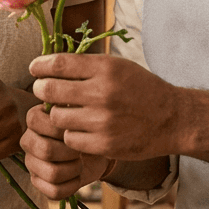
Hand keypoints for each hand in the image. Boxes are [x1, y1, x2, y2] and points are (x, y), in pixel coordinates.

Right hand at [20, 104, 112, 199]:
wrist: (95, 149)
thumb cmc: (87, 127)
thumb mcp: (82, 110)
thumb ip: (72, 102)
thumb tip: (68, 99)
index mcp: (34, 119)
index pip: (37, 122)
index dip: (61, 129)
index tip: (76, 128)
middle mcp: (28, 140)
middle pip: (46, 150)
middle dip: (71, 152)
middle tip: (80, 149)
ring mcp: (31, 163)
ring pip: (52, 173)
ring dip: (73, 170)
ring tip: (80, 162)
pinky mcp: (38, 183)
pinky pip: (54, 191)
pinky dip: (72, 186)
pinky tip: (76, 176)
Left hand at [30, 53, 179, 160]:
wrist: (173, 119)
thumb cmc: (141, 89)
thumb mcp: (118, 66)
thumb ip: (86, 65)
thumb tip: (48, 63)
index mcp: (106, 68)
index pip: (58, 64)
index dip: (40, 66)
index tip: (35, 68)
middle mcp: (103, 93)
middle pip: (49, 90)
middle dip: (41, 90)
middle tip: (43, 91)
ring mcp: (103, 121)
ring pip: (57, 118)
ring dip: (57, 115)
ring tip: (67, 112)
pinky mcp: (105, 144)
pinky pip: (70, 139)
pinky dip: (71, 135)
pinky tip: (82, 130)